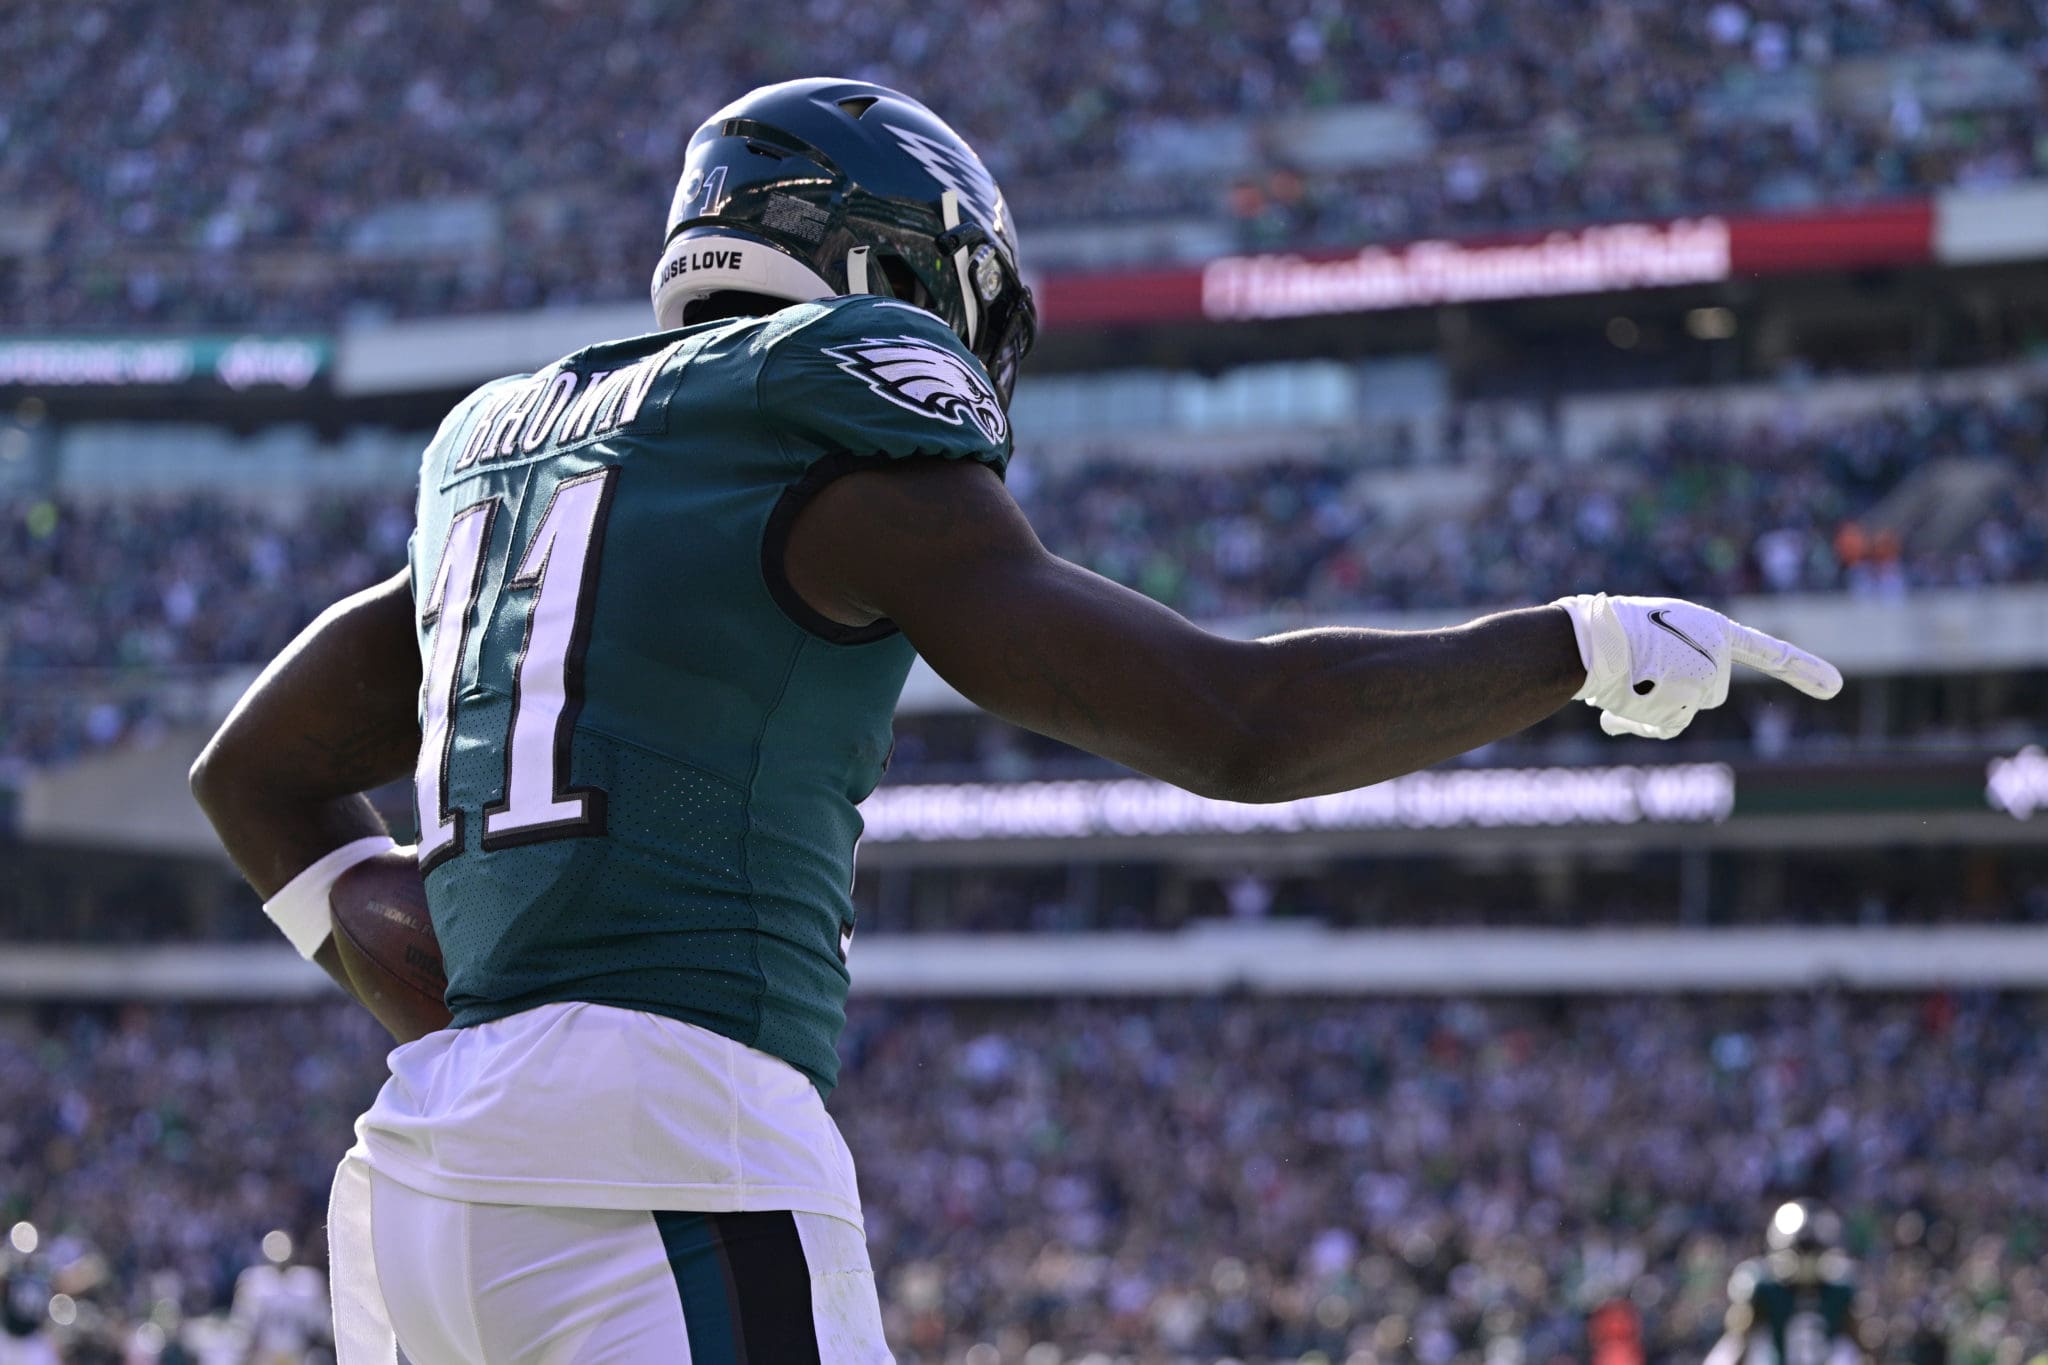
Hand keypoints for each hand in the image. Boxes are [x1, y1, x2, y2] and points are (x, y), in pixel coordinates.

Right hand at [1553, 594, 1841, 739]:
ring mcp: (1709, 675)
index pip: (1765, 651)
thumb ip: (1655, 670)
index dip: (1800, 669)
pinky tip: (1618, 703)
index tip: (1835, 687)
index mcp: (1711, 628)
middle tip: (1639, 674)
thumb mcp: (1643, 641)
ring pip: (1686, 712)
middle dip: (1677, 695)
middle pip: (1709, 694)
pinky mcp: (1693, 696)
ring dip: (1655, 708)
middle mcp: (1719, 652)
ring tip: (1624, 683)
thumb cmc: (1606, 636)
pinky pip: (1669, 724)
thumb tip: (1616, 724)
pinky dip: (1644, 721)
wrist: (1591, 639)